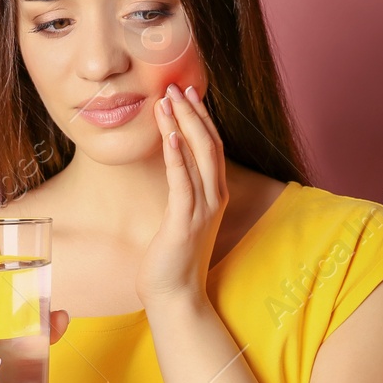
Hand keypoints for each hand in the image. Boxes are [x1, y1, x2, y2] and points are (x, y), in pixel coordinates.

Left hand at [136, 82, 230, 307]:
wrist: (175, 296)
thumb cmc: (172, 258)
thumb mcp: (180, 218)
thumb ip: (181, 192)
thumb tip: (171, 168)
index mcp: (214, 195)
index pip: (212, 147)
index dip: (201, 118)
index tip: (187, 93)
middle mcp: (214, 198)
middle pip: (209, 144)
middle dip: (193, 113)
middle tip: (175, 86)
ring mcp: (203, 209)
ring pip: (198, 157)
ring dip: (183, 125)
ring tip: (168, 99)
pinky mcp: (185, 222)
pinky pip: (183, 182)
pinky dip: (178, 156)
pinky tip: (171, 135)